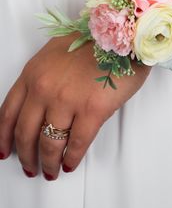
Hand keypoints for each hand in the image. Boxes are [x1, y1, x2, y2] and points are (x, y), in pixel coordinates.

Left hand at [0, 34, 150, 179]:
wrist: (123, 35)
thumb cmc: (93, 42)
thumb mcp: (55, 52)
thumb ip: (42, 77)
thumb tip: (40, 104)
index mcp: (33, 74)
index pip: (9, 113)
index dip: (4, 137)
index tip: (5, 151)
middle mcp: (44, 89)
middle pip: (26, 133)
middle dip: (26, 156)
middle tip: (29, 168)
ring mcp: (67, 100)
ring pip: (50, 143)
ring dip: (48, 163)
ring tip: (50, 171)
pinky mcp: (92, 111)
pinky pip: (77, 143)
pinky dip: (72, 158)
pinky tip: (70, 165)